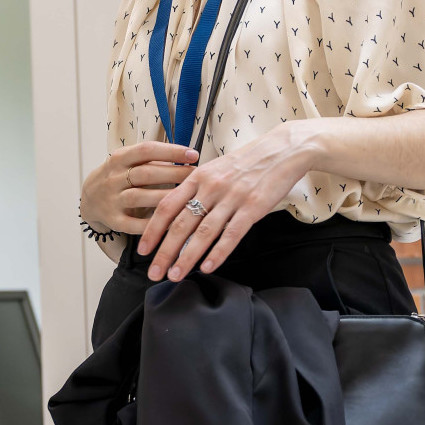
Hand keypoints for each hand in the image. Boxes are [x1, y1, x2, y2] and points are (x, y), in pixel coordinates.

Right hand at [80, 141, 198, 235]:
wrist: (89, 198)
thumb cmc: (120, 176)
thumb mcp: (129, 161)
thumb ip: (153, 159)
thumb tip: (189, 156)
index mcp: (119, 159)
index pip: (146, 150)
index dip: (171, 152)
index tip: (194, 155)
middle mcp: (113, 178)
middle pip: (145, 174)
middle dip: (174, 174)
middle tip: (197, 177)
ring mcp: (112, 200)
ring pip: (139, 197)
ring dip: (165, 197)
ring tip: (189, 198)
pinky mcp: (113, 220)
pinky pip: (133, 224)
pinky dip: (152, 223)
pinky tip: (171, 222)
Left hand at [138, 122, 317, 281]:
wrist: (282, 150)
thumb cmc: (246, 162)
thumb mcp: (214, 169)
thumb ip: (195, 189)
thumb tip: (175, 215)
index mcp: (197, 177)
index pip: (167, 206)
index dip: (152, 230)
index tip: (142, 250)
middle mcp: (210, 187)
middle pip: (180, 224)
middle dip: (164, 252)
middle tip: (154, 273)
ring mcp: (231, 197)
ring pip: (203, 232)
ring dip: (187, 257)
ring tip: (175, 275)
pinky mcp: (253, 207)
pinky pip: (231, 234)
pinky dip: (218, 253)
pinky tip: (207, 267)